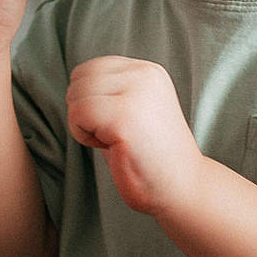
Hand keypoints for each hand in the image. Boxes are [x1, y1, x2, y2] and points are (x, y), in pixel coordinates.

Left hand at [65, 56, 203, 216]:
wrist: (182, 188)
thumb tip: (74, 83)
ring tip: (112, 141)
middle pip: (79, 79)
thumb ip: (110, 90)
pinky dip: (82, 135)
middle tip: (111, 135)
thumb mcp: (134, 109)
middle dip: (82, 110)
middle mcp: (144, 74)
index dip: (88, 99)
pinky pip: (77, 115)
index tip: (112, 123)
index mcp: (147, 70)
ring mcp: (136, 93)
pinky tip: (110, 147)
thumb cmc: (149, 156)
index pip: (90, 68)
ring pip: (76, 95)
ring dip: (82, 124)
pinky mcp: (124, 117)